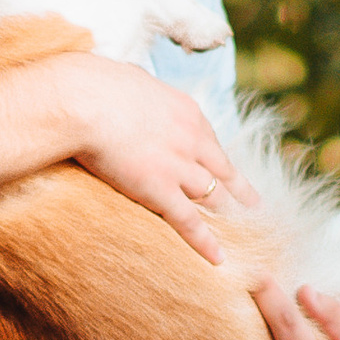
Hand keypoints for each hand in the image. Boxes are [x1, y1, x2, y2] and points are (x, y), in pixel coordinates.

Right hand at [64, 58, 245, 263]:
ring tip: (240, 233)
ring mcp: (179, 167)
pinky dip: (206, 242)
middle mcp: (193, 140)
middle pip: (223, 170)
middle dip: (239, 190)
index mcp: (187, 111)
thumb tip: (132, 90)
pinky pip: (190, 222)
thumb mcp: (131, 81)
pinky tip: (218, 258)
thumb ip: (141, 93)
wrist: (85, 101)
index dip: (216, 159)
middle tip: (253, 205)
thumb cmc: (96, 86)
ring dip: (226, 216)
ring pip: (213, 197)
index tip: (223, 169)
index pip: (210, 140)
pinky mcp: (161, 191)